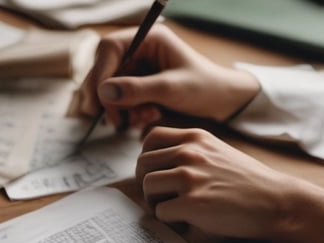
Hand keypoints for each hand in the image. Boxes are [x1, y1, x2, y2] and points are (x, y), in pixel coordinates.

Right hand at [78, 24, 259, 128]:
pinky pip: (122, 101)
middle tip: (115, 122)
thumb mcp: (171, 89)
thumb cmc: (205, 88)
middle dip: (108, 98)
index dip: (100, 74)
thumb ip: (137, 89)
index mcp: (148, 39)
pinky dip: (130, 113)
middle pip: (104, 71)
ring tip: (145, 119)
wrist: (224, 103)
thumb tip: (103, 92)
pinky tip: (149, 118)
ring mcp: (138, 70)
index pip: (109, 49)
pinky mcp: (139, 88)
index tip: (100, 101)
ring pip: (111, 90)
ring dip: (122, 109)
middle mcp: (139, 51)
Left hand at [136, 127, 323, 242]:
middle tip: (162, 197)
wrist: (275, 201)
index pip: (151, 138)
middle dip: (147, 184)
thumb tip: (156, 165)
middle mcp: (189, 153)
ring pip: (147, 188)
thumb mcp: (217, 151)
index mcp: (195, 137)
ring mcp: (190, 177)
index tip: (157, 173)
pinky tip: (187, 222)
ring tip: (174, 210)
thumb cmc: (247, 182)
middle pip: (143, 164)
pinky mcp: (192, 203)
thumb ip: (190, 152)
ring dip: (155, 203)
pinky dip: (169, 221)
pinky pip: (160, 212)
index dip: (148, 159)